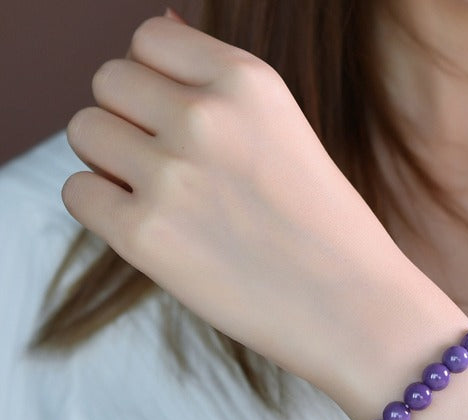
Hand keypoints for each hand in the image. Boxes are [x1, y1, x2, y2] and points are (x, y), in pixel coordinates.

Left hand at [62, 12, 416, 388]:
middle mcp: (205, 116)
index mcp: (249, 81)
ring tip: (165, 199)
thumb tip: (161, 23)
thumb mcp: (286, 132)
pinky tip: (155, 231)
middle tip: (172, 166)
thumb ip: (219, 85)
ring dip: (111, 161)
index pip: (150, 37)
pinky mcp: (145, 236)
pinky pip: (78, 193)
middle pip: (108, 82)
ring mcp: (172, 176)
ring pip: (84, 131)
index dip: (157, 80)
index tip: (181, 120)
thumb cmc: (325, 227)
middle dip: (130, 119)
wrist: (356, 309)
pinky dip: (105, 210)